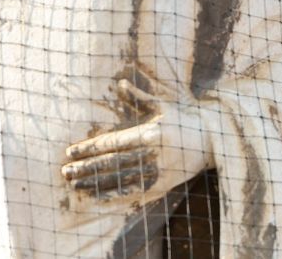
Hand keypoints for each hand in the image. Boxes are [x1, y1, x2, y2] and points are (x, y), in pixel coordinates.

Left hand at [61, 78, 208, 199]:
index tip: (70, 152)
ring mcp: (158, 170)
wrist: (216, 138)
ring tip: (75, 185)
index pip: (112, 141)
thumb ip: (139, 97)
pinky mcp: (164, 185)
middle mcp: (152, 152)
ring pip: (120, 179)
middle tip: (65, 171)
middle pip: (111, 162)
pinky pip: (135, 192)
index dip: (89, 148)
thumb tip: (120, 83)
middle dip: (86, 167)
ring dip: (95, 183)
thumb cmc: (186, 119)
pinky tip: (98, 197)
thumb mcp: (164, 104)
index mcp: (149, 131)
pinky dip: (115, 196)